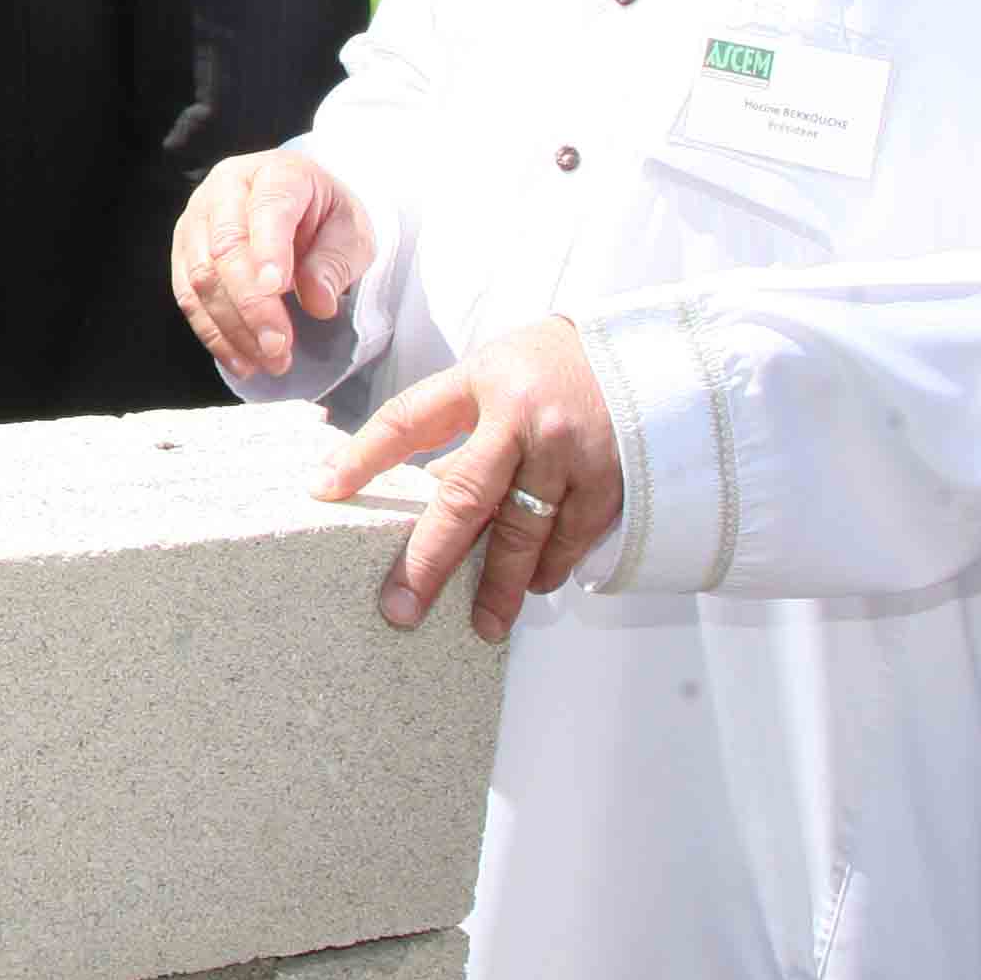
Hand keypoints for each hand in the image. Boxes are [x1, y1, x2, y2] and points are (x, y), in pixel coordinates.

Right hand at [172, 147, 378, 379]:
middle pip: (225, 246)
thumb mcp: (352, 234)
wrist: (301, 207)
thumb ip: (336, 263)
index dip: (269, 249)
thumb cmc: (327, 218)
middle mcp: (226, 188)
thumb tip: (317, 302)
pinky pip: (187, 295)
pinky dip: (213, 333)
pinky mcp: (184, 249)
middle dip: (251, 304)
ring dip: (233, 326)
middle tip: (279, 348)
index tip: (278, 290)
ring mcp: (197, 218)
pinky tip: (241, 361)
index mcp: (275, 173)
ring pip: (202, 275)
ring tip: (268, 362)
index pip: (267, 209)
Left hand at [316, 319, 626, 640]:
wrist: (657, 357)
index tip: (324, 491)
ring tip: (482, 622)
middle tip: (401, 608)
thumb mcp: (496, 372)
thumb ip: (459, 420)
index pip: (407, 420)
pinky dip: (551, 566)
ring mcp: (572, 453)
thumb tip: (429, 487)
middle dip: (429, 559)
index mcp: (483, 382)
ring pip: (524, 533)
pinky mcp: (613, 481)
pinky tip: (536, 584)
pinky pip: (573, 539)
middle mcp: (524, 419)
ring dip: (500, 583)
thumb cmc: (557, 364)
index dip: (362, 456)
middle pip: (464, 498)